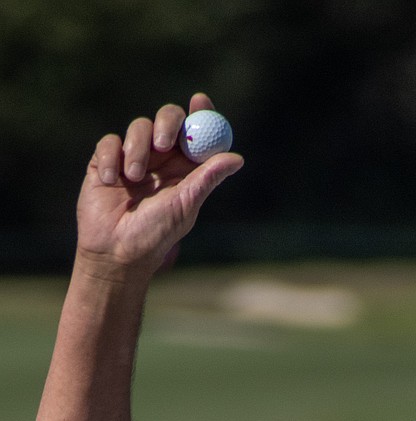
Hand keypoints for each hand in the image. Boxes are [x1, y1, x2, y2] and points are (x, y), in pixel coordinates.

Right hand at [77, 92, 243, 277]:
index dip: (201, 113)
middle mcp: (161, 159)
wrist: (115, 252)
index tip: (201, 102)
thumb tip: (237, 158)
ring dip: (137, 150)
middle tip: (163, 143)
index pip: (196, 132)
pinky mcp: (106, 162)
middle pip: (168, 119)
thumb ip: (207, 179)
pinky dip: (111, 158)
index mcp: (185, 168)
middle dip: (167, 123)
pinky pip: (109, 143)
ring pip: (139, 127)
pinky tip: (110, 181)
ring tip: (134, 179)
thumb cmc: (155, 234)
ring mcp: (133, 158)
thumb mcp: (185, 205)